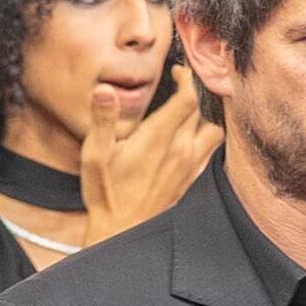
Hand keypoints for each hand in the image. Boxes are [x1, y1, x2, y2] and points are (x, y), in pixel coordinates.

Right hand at [82, 77, 221, 236]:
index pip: (188, 97)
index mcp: (157, 138)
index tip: (178, 72)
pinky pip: (209, 152)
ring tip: (187, 114)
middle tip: (178, 87)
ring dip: (202, 118)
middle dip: (191, 94)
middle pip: (199, 110)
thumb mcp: (94, 155)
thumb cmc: (105, 194)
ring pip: (212, 130)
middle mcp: (179, 149)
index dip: (186, 78)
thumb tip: (104, 90)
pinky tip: (188, 141)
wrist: (120, 232)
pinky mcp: (190, 180)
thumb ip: (103, 119)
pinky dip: (204, 139)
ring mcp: (188, 166)